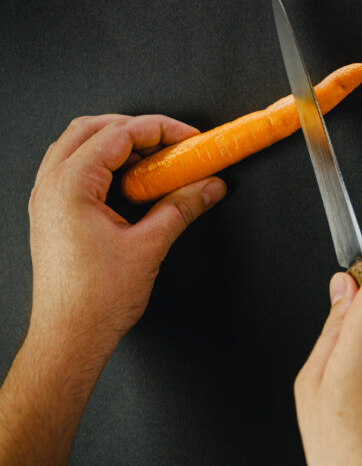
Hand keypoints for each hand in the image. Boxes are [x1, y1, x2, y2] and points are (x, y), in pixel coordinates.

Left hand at [0, 114, 225, 465]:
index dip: (160, 129)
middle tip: (173, 145)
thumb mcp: (149, 246)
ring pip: (82, 145)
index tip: (189, 139)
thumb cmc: (95, 301)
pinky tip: (132, 182)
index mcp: (70, 186)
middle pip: (94, 128)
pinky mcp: (55, 212)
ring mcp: (49, 198)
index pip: (119, 134)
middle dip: (138, 130)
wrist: (70, 336)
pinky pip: (78, 169)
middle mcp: (52, 185)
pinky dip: (107, 164)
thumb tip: (208, 187)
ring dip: (120, 145)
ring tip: (154, 161)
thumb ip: (182, 207)